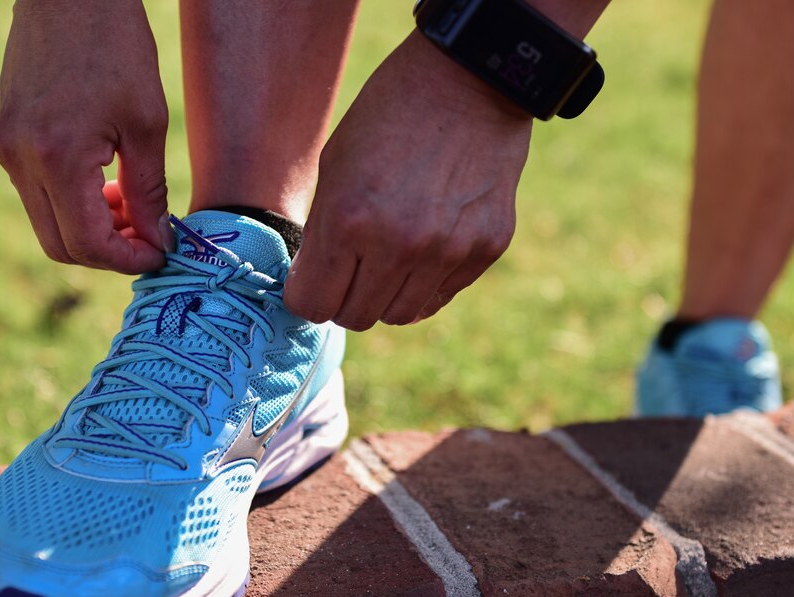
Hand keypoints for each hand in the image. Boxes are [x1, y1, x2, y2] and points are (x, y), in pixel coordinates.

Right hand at [0, 0, 171, 273]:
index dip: (127, 260)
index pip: (86, 243)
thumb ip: (150, 192)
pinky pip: (35, 193)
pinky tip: (104, 183)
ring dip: (89, 229)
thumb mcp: (147, 122)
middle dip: (107, 252)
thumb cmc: (115, 46)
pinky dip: (71, 203)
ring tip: (132, 205)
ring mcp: (4, 148)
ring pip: (46, 223)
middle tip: (147, 237)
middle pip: (58, 245)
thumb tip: (157, 241)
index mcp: (56, 156)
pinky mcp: (2, 136)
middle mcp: (18, 158)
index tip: (160, 253)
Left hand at [285, 31, 532, 329]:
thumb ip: (323, 234)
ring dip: (386, 296)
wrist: (468, 81)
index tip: (314, 281)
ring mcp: (447, 251)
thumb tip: (315, 288)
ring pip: (400, 315)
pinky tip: (425, 243)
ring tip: (387, 257)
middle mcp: (399, 245)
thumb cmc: (388, 118)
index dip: (307, 295)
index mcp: (348, 220)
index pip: (313, 304)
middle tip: (351, 269)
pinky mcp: (485, 249)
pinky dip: (425, 282)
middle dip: (345, 299)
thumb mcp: (335, 166)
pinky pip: (440, 296)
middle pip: (356, 318)